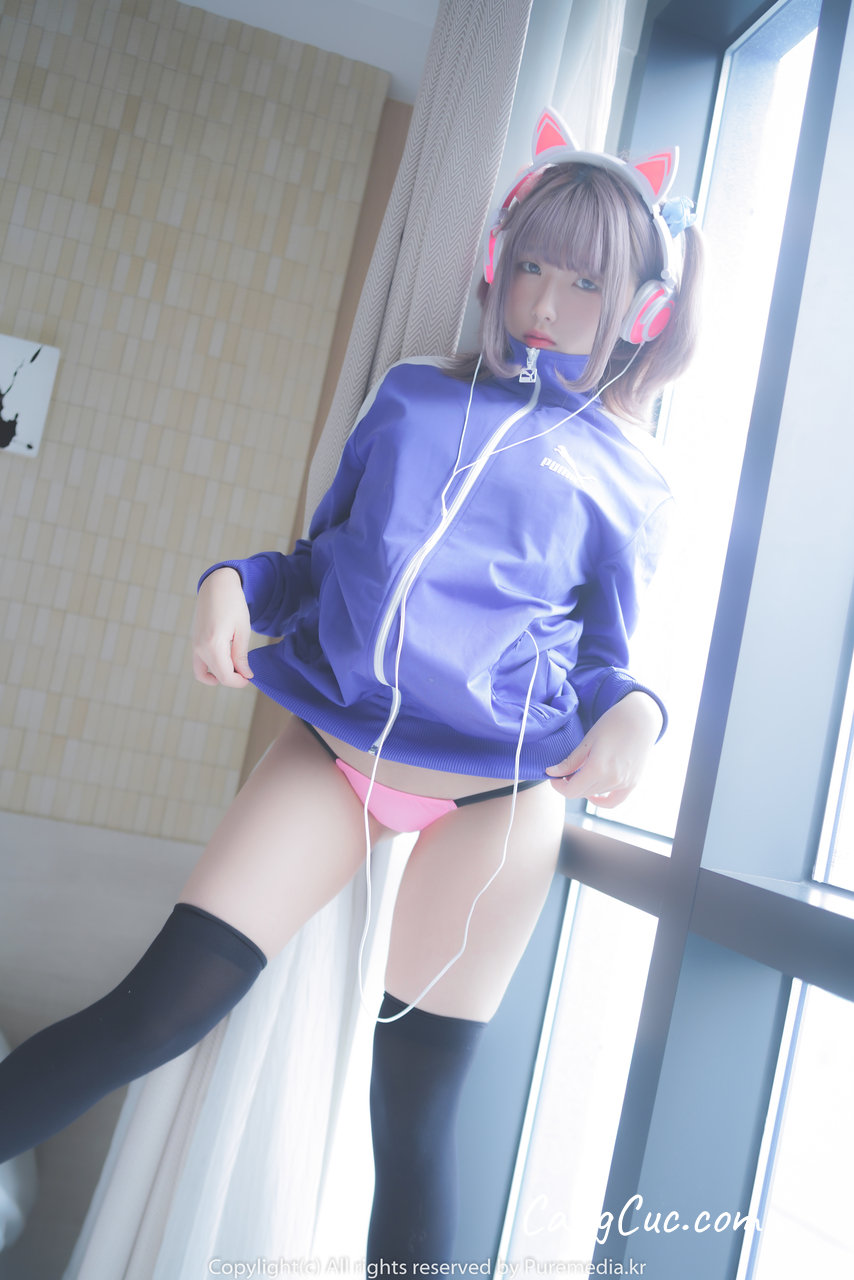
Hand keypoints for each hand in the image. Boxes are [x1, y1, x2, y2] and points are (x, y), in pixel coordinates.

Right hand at [192, 567, 253, 687]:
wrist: (217, 587)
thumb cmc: (233, 604)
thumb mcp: (243, 630)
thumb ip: (241, 655)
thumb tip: (246, 675)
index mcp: (214, 644)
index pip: (226, 676)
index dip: (240, 682)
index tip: (251, 677)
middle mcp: (201, 648)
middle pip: (218, 676)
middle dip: (234, 678)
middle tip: (247, 669)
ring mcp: (195, 646)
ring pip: (207, 673)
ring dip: (223, 675)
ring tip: (236, 666)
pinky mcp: (195, 644)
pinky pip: (198, 667)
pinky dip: (209, 672)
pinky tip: (222, 668)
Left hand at [545, 691, 662, 807]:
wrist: (641, 718)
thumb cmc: (612, 724)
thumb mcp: (587, 741)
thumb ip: (570, 761)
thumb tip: (550, 773)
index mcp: (598, 768)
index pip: (571, 791)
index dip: (558, 787)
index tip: (554, 777)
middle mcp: (612, 779)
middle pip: (582, 794)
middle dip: (569, 786)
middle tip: (565, 772)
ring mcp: (624, 783)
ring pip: (595, 794)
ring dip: (584, 788)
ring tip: (581, 771)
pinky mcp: (632, 783)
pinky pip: (614, 801)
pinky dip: (602, 801)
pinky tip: (593, 795)